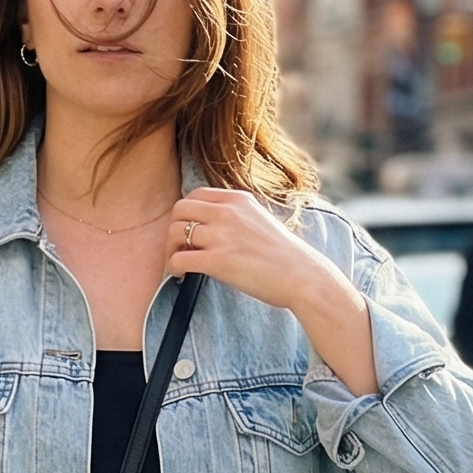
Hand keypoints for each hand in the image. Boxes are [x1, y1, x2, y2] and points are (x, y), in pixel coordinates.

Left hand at [167, 187, 376, 396]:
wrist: (302, 276)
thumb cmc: (285, 256)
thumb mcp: (260, 221)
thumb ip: (236, 218)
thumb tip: (212, 228)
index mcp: (238, 200)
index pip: (195, 195)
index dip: (186, 215)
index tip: (189, 232)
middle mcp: (227, 213)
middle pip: (179, 210)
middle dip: (173, 229)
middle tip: (179, 248)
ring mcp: (222, 236)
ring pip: (174, 232)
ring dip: (170, 250)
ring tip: (179, 265)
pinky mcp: (218, 261)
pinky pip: (179, 258)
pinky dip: (173, 268)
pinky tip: (181, 276)